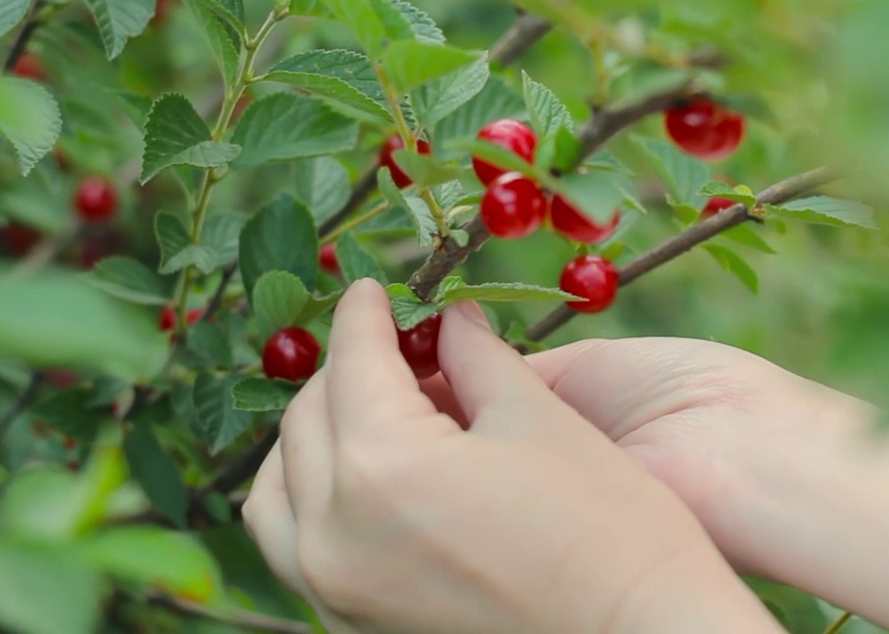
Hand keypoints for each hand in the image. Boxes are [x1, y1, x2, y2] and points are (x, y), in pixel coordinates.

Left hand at [242, 280, 781, 633]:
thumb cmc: (610, 528)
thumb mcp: (539, 418)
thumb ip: (475, 356)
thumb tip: (447, 320)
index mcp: (381, 468)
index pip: (353, 362)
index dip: (363, 313)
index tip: (372, 289)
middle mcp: (335, 535)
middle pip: (306, 422)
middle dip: (344, 370)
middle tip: (391, 346)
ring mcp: (336, 591)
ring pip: (278, 493)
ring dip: (311, 438)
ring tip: (366, 412)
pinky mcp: (350, 627)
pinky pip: (296, 548)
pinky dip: (311, 499)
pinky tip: (365, 480)